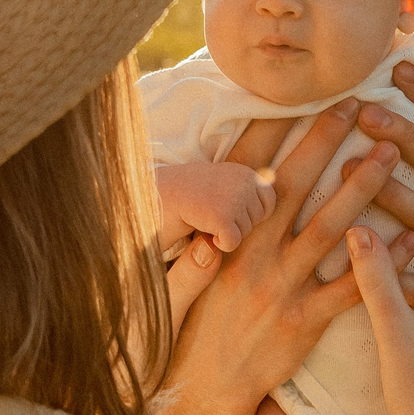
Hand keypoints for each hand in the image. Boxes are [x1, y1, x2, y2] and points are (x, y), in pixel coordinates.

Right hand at [152, 99, 413, 414]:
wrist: (198, 400)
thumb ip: (190, 253)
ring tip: (392, 155)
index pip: (244, 175)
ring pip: (328, 230)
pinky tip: (410, 238)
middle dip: (324, 142)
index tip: (295, 96)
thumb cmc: (187, 337)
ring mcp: (280, 291)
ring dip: (361, 189)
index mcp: (220, 243)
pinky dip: (380, 264)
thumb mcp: (172, 288)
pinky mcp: (303, 323)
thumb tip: (201, 223)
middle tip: (359, 104)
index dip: (270, 132)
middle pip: (292, 188)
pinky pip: (349, 289)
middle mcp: (251, 259)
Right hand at [157, 160, 273, 254]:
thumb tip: (271, 190)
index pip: (269, 200)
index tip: (216, 209)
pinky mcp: (221, 214)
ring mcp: (234, 194)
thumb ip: (246, 198)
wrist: (142, 202)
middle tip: (205, 215)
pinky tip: (196, 229)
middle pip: (261, 219)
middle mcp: (243, 176)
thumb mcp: (218, 196)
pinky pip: (231, 242)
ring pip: (245, 232)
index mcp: (243, 170)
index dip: (244, 214)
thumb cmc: (180, 205)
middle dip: (236, 225)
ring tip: (199, 219)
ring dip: (222, 233)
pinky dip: (213, 244)